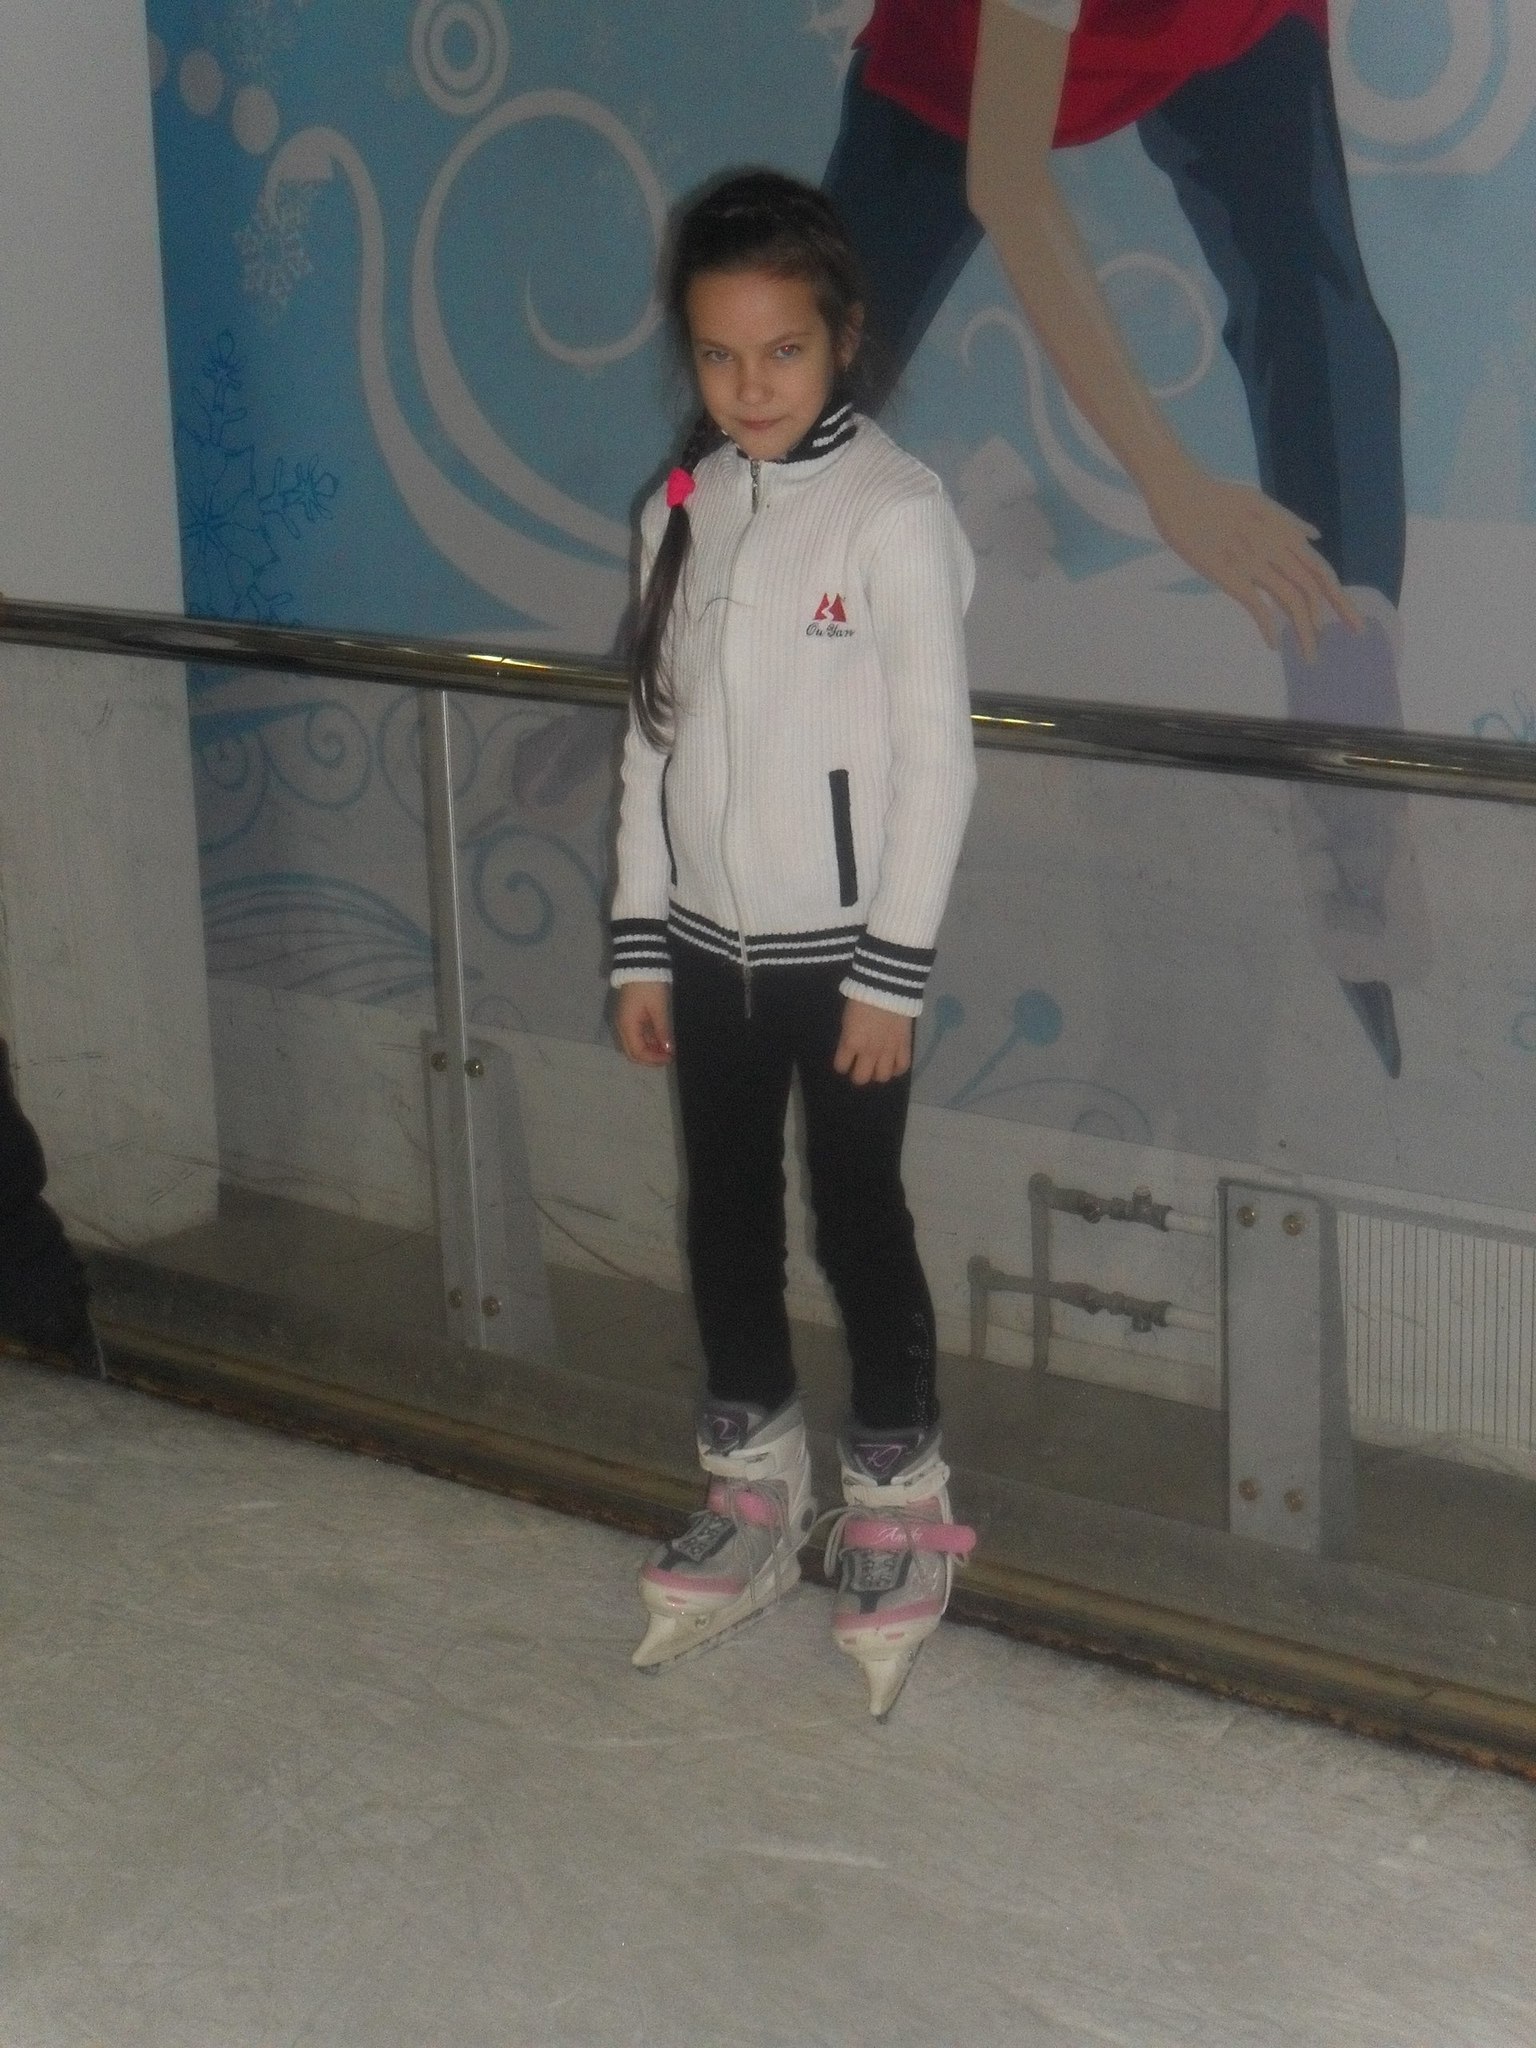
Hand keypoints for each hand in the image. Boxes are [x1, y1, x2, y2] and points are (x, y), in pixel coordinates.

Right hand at [614, 981, 672, 1064]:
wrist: (640, 962)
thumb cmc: (649, 985)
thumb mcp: (659, 1008)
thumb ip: (662, 1030)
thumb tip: (669, 1049)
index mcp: (627, 1025)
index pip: (637, 1052)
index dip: (653, 1059)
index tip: (670, 1057)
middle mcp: (621, 1026)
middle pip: (632, 1052)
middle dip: (650, 1058)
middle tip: (668, 1056)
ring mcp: (624, 1021)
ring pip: (634, 1044)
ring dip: (649, 1049)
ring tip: (667, 1048)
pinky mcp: (629, 1015)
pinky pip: (636, 1034)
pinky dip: (647, 1040)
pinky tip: (660, 1038)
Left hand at [833, 998, 912, 1085]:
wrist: (888, 986)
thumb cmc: (862, 997)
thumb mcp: (847, 1018)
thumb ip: (848, 1037)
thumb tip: (849, 1048)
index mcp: (851, 1043)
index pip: (841, 1066)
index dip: (842, 1065)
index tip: (844, 1061)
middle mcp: (869, 1051)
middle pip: (861, 1078)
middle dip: (858, 1075)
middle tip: (860, 1068)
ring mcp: (888, 1050)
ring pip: (882, 1077)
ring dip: (878, 1073)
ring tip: (878, 1066)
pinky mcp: (904, 1045)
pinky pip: (902, 1066)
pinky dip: (897, 1069)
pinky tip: (894, 1064)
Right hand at [1143, 461, 1361, 658]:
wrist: (1184, 493)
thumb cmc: (1217, 497)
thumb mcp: (1260, 502)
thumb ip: (1289, 520)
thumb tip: (1316, 535)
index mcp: (1285, 533)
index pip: (1321, 571)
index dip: (1340, 597)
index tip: (1353, 621)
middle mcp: (1277, 549)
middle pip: (1315, 588)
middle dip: (1337, 614)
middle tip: (1352, 635)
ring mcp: (1255, 563)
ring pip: (1291, 601)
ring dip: (1305, 631)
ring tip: (1310, 655)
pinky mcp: (1231, 574)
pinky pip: (1257, 607)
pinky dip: (1269, 628)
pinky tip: (1273, 644)